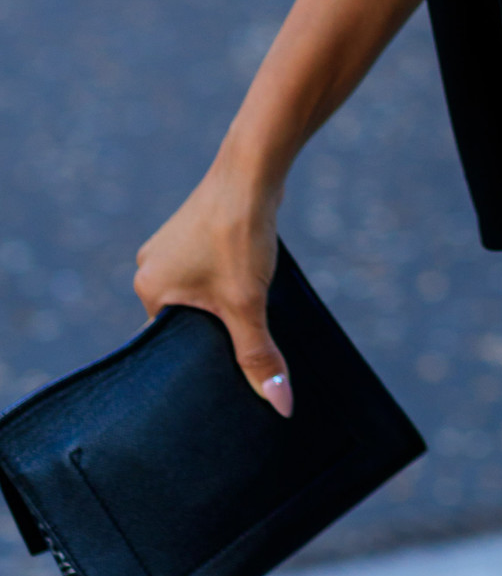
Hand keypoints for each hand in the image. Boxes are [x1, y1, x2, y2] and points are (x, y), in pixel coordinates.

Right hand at [134, 150, 291, 414]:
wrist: (253, 170)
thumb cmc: (240, 234)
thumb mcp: (248, 303)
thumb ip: (257, 356)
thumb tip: (279, 405)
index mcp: (148, 287)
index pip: (165, 343)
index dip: (194, 357)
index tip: (219, 372)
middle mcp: (151, 266)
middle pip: (183, 319)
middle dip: (213, 329)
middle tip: (241, 343)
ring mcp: (171, 245)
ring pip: (200, 293)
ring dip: (224, 302)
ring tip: (248, 308)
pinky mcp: (196, 230)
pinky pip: (209, 269)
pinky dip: (228, 279)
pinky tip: (250, 280)